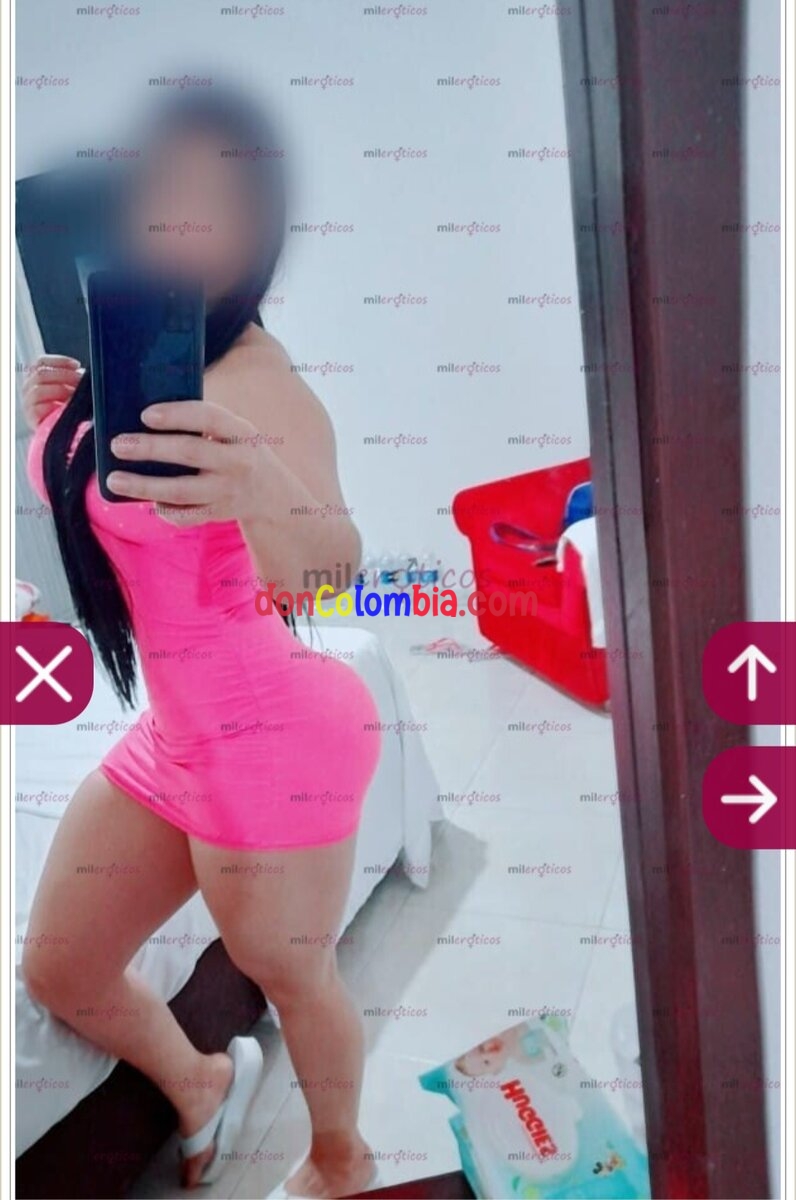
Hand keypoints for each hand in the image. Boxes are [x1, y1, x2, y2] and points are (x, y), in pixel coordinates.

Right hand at [21, 355, 83, 430]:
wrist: (65, 431)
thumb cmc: (68, 408)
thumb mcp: (72, 388)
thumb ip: (73, 377)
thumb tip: (82, 372)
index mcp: (37, 377)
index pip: (41, 362)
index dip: (59, 361)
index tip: (77, 365)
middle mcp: (29, 387)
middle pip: (40, 374)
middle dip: (64, 375)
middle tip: (80, 381)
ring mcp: (28, 402)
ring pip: (38, 390)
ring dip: (59, 390)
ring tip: (73, 395)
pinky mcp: (31, 417)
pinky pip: (37, 408)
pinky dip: (52, 406)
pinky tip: (63, 407)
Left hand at [107, 400, 265, 525]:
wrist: (271, 493)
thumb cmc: (237, 450)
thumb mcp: (233, 431)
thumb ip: (201, 422)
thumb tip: (144, 416)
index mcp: (240, 433)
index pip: (209, 417)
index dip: (177, 415)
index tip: (145, 415)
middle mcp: (237, 462)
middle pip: (190, 452)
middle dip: (150, 448)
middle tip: (118, 445)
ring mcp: (228, 491)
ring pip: (181, 490)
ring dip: (144, 485)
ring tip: (114, 479)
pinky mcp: (219, 514)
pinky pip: (186, 515)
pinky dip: (164, 510)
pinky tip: (147, 501)